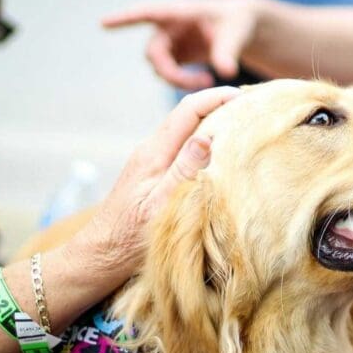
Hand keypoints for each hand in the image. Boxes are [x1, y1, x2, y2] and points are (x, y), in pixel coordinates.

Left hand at [66, 86, 241, 285]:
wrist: (100, 257)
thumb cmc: (129, 238)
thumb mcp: (160, 206)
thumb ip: (183, 172)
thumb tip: (206, 137)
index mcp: (153, 153)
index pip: (187, 111)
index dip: (216, 98)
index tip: (244, 96)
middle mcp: (151, 151)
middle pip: (187, 116)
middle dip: (218, 105)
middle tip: (251, 106)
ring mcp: (152, 162)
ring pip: (186, 131)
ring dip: (213, 123)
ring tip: (242, 124)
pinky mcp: (154, 175)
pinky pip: (183, 148)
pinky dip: (205, 142)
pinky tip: (221, 151)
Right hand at [102, 0, 267, 89]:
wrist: (241, 28)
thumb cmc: (237, 22)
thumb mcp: (236, 33)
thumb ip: (228, 52)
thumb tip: (227, 73)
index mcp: (179, 12)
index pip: (148, 13)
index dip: (126, 19)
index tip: (103, 23)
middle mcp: (168, 26)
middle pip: (154, 53)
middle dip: (171, 73)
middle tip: (202, 83)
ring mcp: (170, 42)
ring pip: (159, 66)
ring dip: (178, 79)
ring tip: (207, 81)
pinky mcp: (176, 56)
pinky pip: (169, 73)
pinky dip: (183, 81)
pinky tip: (203, 81)